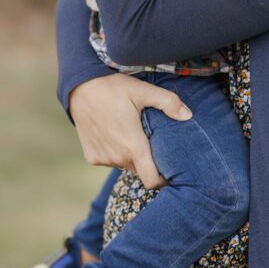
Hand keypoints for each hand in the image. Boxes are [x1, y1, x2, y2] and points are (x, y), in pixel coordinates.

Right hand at [68, 72, 191, 188]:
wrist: (80, 87)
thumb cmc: (114, 88)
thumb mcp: (143, 91)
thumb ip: (169, 103)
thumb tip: (188, 115)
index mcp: (133, 146)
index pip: (152, 181)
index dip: (163, 179)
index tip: (170, 170)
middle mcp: (117, 157)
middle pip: (140, 171)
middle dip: (149, 162)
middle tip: (153, 143)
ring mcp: (103, 158)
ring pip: (125, 165)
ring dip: (131, 156)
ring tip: (133, 135)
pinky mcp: (92, 156)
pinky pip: (110, 161)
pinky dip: (116, 152)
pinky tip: (115, 133)